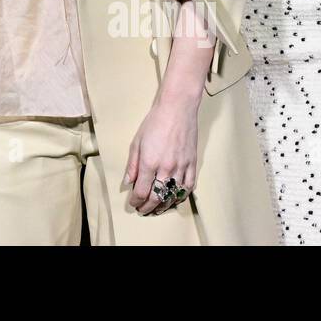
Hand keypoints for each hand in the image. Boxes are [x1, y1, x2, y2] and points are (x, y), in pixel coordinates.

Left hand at [123, 95, 198, 214]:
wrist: (177, 109)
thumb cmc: (154, 122)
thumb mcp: (136, 141)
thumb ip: (132, 164)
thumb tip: (127, 182)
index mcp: (149, 162)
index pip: (141, 191)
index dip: (136, 201)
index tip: (133, 203)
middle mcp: (166, 168)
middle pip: (156, 197)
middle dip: (148, 207)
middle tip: (142, 210)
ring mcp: (181, 167)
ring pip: (173, 195)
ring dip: (164, 205)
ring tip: (157, 209)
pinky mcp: (192, 164)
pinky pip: (189, 187)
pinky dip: (182, 196)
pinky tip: (175, 199)